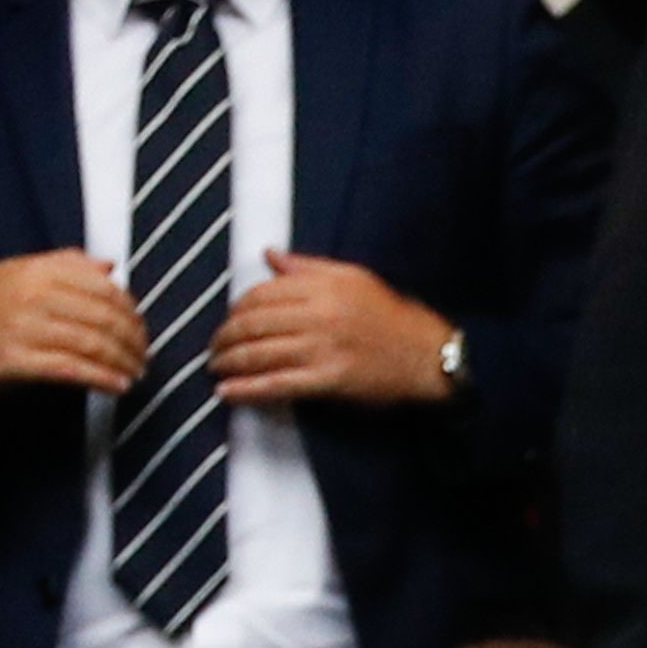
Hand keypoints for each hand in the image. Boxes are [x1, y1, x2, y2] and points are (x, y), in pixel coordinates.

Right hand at [0, 247, 142, 392]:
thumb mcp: (17, 273)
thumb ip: (65, 264)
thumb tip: (109, 266)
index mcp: (37, 272)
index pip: (104, 289)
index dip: (131, 311)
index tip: (141, 327)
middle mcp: (31, 296)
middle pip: (104, 318)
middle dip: (133, 341)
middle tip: (143, 355)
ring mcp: (22, 329)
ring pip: (92, 344)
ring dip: (124, 363)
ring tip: (136, 372)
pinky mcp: (14, 361)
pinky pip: (72, 369)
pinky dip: (102, 379)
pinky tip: (119, 386)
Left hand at [209, 254, 454, 408]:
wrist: (431, 357)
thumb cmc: (394, 318)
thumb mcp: (355, 279)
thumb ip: (308, 267)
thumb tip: (270, 254)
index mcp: (323, 287)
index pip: (261, 295)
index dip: (236, 309)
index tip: (229, 320)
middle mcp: (319, 316)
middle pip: (253, 324)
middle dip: (224, 337)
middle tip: (215, 347)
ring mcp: (323, 350)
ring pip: (259, 354)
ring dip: (228, 363)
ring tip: (216, 367)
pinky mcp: (329, 381)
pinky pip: (277, 385)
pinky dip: (247, 390)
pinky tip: (227, 393)